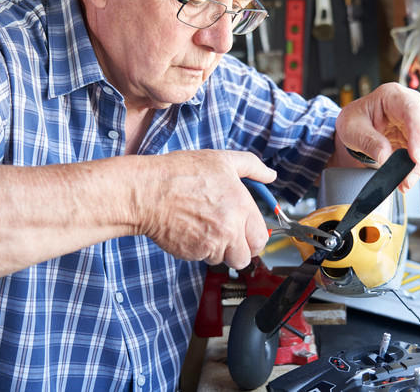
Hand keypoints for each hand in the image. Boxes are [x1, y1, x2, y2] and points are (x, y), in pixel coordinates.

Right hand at [134, 150, 276, 268]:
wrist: (148, 192)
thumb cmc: (180, 173)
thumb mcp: (222, 160)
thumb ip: (252, 167)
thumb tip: (271, 175)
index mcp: (241, 206)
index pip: (261, 236)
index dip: (253, 235)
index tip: (246, 231)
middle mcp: (230, 228)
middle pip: (246, 256)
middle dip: (240, 250)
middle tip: (229, 237)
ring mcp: (211, 244)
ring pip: (223, 259)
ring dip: (217, 248)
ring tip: (203, 226)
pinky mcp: (193, 254)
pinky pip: (203, 258)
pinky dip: (198, 249)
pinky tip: (190, 229)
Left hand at [334, 82, 419, 190]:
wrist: (355, 127)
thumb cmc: (354, 121)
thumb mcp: (352, 129)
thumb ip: (369, 141)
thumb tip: (386, 157)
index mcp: (393, 95)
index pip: (413, 112)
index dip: (418, 135)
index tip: (415, 157)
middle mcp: (411, 104)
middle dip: (418, 159)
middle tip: (405, 179)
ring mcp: (418, 120)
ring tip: (407, 183)